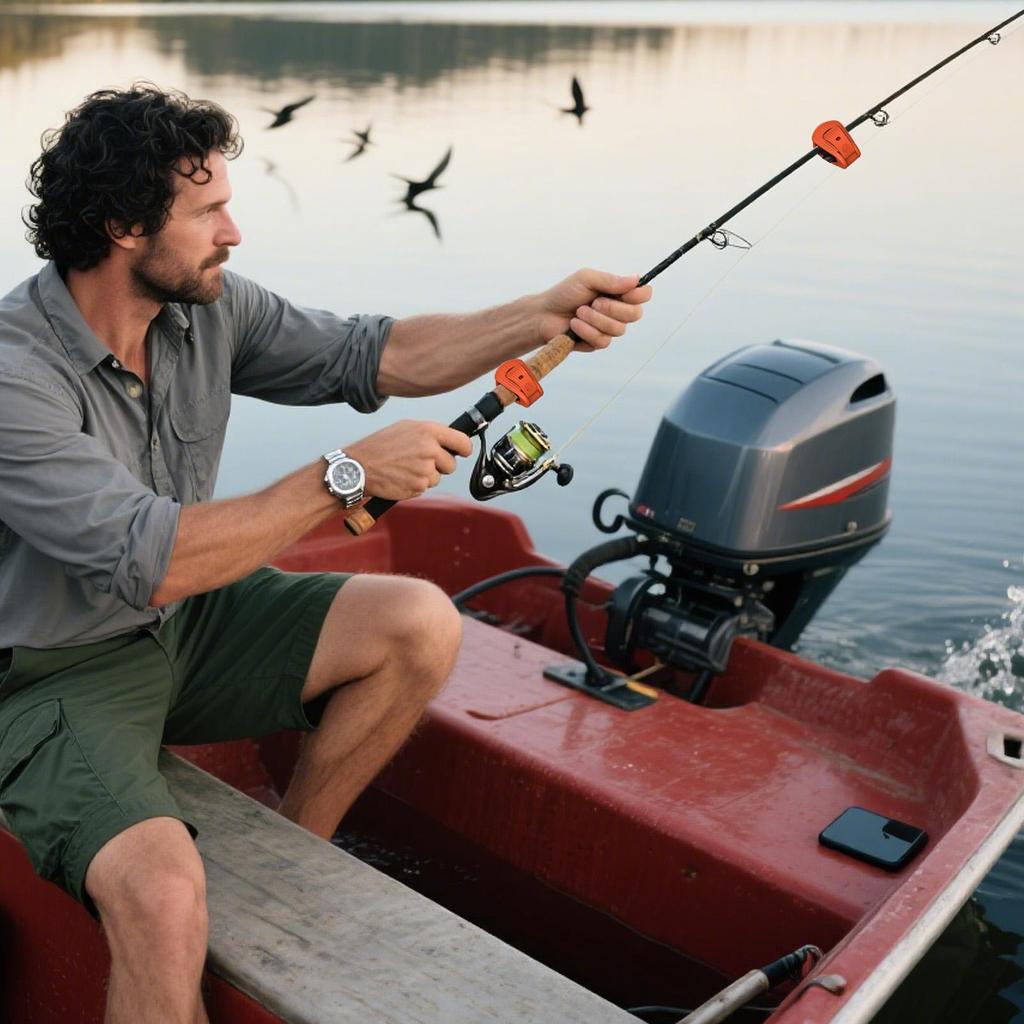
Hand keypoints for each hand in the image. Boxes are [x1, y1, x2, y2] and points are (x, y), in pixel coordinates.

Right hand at [345, 420, 473, 500]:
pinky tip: (401, 477)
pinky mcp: (418, 486)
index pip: (462, 442)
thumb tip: (448, 441)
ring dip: (425, 476)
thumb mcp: (405, 428)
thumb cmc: (379, 446)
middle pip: (451, 464)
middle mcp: (429, 449)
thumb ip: (429, 434)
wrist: (358, 467)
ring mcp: (425, 469)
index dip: (464, 449)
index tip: (462, 452)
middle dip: (439, 466)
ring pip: (437, 478)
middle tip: (419, 462)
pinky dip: (415, 485)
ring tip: (405, 468)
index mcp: (428, 431)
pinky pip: (425, 488)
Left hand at [535, 267, 652, 351]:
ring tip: (579, 312)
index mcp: (618, 292)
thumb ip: (610, 280)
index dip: (638, 295)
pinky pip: (603, 341)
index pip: (643, 295)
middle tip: (593, 302)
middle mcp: (617, 310)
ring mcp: (609, 328)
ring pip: (619, 329)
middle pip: (635, 314)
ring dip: (596, 319)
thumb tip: (636, 279)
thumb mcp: (586, 279)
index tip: (624, 292)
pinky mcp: (598, 342)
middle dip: (612, 308)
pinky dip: (587, 331)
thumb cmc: (564, 293)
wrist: (544, 314)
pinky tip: (575, 325)